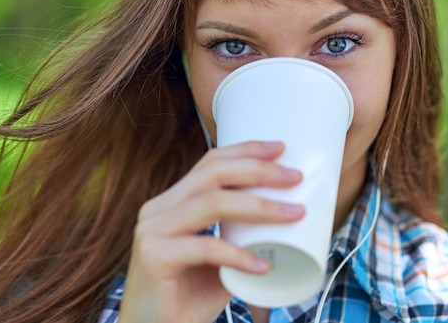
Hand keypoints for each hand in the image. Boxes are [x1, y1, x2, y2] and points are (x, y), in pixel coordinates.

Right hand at [118, 141, 303, 322]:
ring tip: (294, 214)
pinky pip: (205, 247)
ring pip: (212, 202)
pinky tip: (263, 266)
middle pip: (212, 174)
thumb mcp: (218, 260)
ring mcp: (152, 231)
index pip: (209, 163)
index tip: (280, 149)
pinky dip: (239, 255)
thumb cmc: (188, 298)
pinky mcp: (154, 256)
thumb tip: (286, 220)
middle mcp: (158, 209)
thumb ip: (239, 237)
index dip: (245, 151)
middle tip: (295, 177)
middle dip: (258, 170)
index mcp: (171, 202)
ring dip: (260, 206)